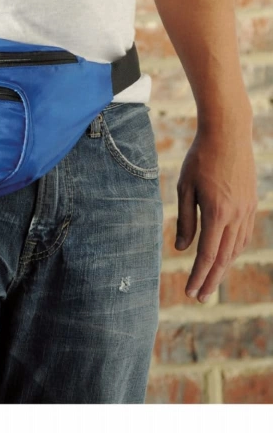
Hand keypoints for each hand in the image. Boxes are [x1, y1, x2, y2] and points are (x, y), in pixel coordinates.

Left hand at [175, 121, 256, 302]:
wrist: (228, 134)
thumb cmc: (200, 159)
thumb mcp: (185, 189)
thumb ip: (185, 220)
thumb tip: (182, 248)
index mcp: (218, 213)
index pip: (207, 254)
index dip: (198, 276)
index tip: (189, 292)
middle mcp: (236, 216)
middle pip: (224, 257)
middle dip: (211, 280)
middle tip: (199, 298)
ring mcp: (247, 210)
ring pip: (236, 248)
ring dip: (222, 267)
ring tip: (210, 282)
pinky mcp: (251, 204)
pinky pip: (243, 235)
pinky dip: (232, 250)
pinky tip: (224, 255)